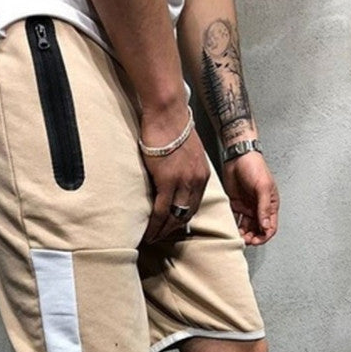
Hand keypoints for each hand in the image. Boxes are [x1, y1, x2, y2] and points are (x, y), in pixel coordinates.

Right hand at [140, 105, 210, 242]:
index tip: (172, 227)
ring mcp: (182, 183)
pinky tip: (148, 233)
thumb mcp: (186, 150)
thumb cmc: (172, 125)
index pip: (194, 205)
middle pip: (186, 215)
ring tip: (152, 238)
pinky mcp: (167, 182)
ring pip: (173, 217)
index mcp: (201, 175)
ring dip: (162, 231)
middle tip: (161, 237)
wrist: (167, 113)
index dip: (183, 219)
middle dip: (173, 229)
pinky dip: (154, 225)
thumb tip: (173, 175)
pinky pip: (161, 211)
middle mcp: (196, 181)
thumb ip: (184, 166)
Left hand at [221, 151, 278, 245]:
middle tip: (244, 240)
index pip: (270, 227)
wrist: (237, 156)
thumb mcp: (262, 187)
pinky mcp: (236, 205)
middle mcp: (259, 208)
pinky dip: (233, 226)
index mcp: (270, 205)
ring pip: (246, 228)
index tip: (255, 241)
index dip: (264, 236)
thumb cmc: (254, 166)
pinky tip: (230, 229)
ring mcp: (247, 207)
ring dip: (243, 234)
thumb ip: (264, 207)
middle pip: (258, 230)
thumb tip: (265, 226)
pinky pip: (236, 220)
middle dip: (252, 238)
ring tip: (237, 236)